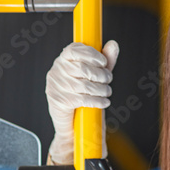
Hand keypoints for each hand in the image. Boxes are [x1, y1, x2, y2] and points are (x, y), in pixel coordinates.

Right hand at [46, 40, 118, 163]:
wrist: (73, 124)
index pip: (75, 49)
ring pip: (84, 85)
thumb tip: (113, 45)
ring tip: (107, 92)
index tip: (103, 62)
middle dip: (101, 74)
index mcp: (64, 60)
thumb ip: (105, 61)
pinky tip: (104, 102)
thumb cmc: (83, 96)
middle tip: (108, 80)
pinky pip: (83, 99)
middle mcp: (57, 71)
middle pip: (82, 68)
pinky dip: (98, 101)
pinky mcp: (59, 101)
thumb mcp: (96, 76)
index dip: (92, 54)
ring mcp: (56, 86)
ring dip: (102, 89)